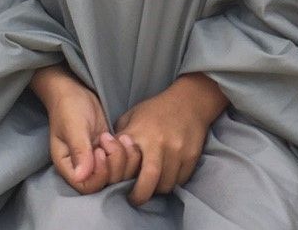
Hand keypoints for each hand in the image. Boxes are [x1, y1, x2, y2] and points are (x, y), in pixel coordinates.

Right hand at [30, 65, 136, 193]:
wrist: (75, 90)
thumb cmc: (68, 107)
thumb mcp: (73, 127)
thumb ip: (79, 151)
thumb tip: (82, 177)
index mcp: (68, 166)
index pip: (87, 186)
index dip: (99, 174)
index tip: (100, 151)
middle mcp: (83, 168)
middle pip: (106, 183)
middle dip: (114, 162)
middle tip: (108, 139)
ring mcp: (97, 160)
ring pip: (118, 174)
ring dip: (124, 157)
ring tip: (119, 138)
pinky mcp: (109, 151)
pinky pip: (123, 161)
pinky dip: (129, 153)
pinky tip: (126, 137)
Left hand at [115, 73, 225, 205]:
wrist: (189, 100)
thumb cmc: (155, 110)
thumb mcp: (131, 116)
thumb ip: (119, 137)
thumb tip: (105, 157)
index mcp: (138, 133)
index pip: (126, 166)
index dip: (121, 181)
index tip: (120, 189)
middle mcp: (158, 143)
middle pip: (149, 181)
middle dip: (141, 196)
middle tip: (137, 198)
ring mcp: (177, 150)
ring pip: (166, 185)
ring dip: (158, 189)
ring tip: (153, 184)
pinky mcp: (191, 155)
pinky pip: (181, 180)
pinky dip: (173, 182)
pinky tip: (168, 174)